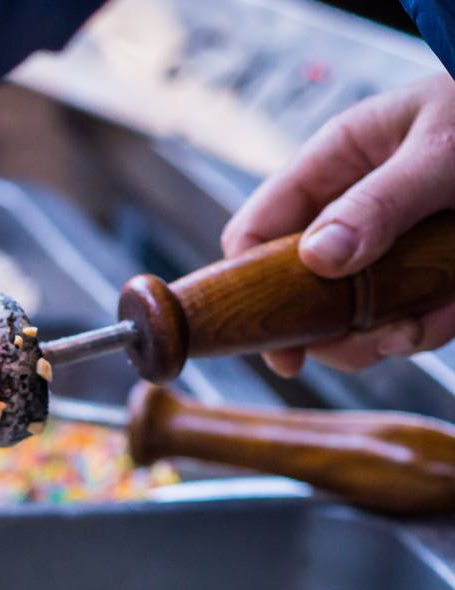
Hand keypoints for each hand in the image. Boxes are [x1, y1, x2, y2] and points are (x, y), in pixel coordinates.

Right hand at [221, 74, 454, 375]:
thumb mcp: (441, 151)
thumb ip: (379, 202)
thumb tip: (316, 258)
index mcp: (336, 163)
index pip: (258, 230)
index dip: (249, 285)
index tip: (273, 337)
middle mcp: (354, 208)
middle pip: (303, 288)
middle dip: (333, 326)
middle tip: (366, 344)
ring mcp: (393, 242)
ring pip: (360, 312)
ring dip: (393, 331)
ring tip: (429, 319)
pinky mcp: (433, 268)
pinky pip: (416, 313)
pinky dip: (436, 321)